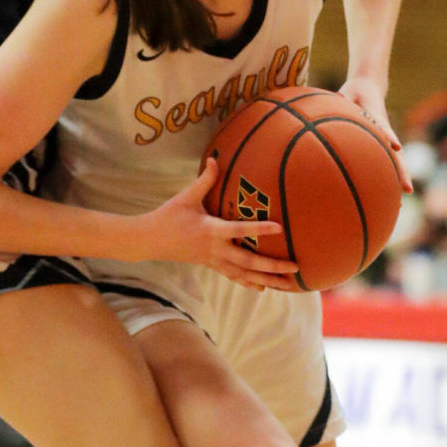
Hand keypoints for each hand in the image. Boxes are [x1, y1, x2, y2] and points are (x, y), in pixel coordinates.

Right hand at [137, 158, 299, 291]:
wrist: (151, 240)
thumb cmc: (169, 215)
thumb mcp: (186, 196)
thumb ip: (205, 179)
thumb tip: (215, 158)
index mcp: (211, 230)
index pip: (240, 230)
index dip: (260, 229)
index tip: (280, 228)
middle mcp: (215, 249)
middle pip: (248, 261)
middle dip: (273, 266)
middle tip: (296, 267)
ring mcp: (214, 260)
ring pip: (245, 274)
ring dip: (267, 279)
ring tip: (289, 284)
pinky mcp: (211, 265)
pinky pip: (234, 277)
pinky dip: (250, 282)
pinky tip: (264, 288)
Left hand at [338, 76, 412, 192]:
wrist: (367, 87)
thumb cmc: (355, 91)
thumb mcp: (350, 90)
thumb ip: (346, 95)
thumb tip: (340, 96)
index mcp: (377, 117)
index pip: (385, 129)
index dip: (389, 136)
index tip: (396, 145)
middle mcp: (384, 132)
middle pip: (396, 155)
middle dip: (401, 171)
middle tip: (407, 190)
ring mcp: (384, 139)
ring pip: (393, 163)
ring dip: (396, 181)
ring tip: (398, 204)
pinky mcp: (379, 143)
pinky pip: (384, 162)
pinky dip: (385, 176)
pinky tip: (382, 195)